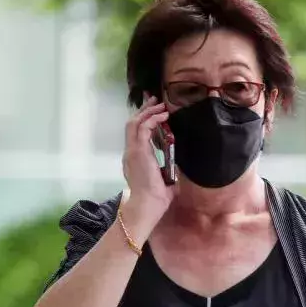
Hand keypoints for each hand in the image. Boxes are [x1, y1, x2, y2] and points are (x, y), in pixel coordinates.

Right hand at [121, 95, 174, 221]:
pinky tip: (163, 116)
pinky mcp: (138, 151)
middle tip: (155, 100)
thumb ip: (166, 171)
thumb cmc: (156, 198)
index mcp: (134, 159)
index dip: (143, 120)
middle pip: (132, 124)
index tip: (154, 113)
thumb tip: (175, 169)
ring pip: (135, 123)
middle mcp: (130, 152)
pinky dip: (153, 119)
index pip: (136, 134)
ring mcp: (132, 151)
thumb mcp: (163, 180)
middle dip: (144, 110)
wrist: (147, 205)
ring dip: (148, 111)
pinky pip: (143, 128)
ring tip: (160, 105)